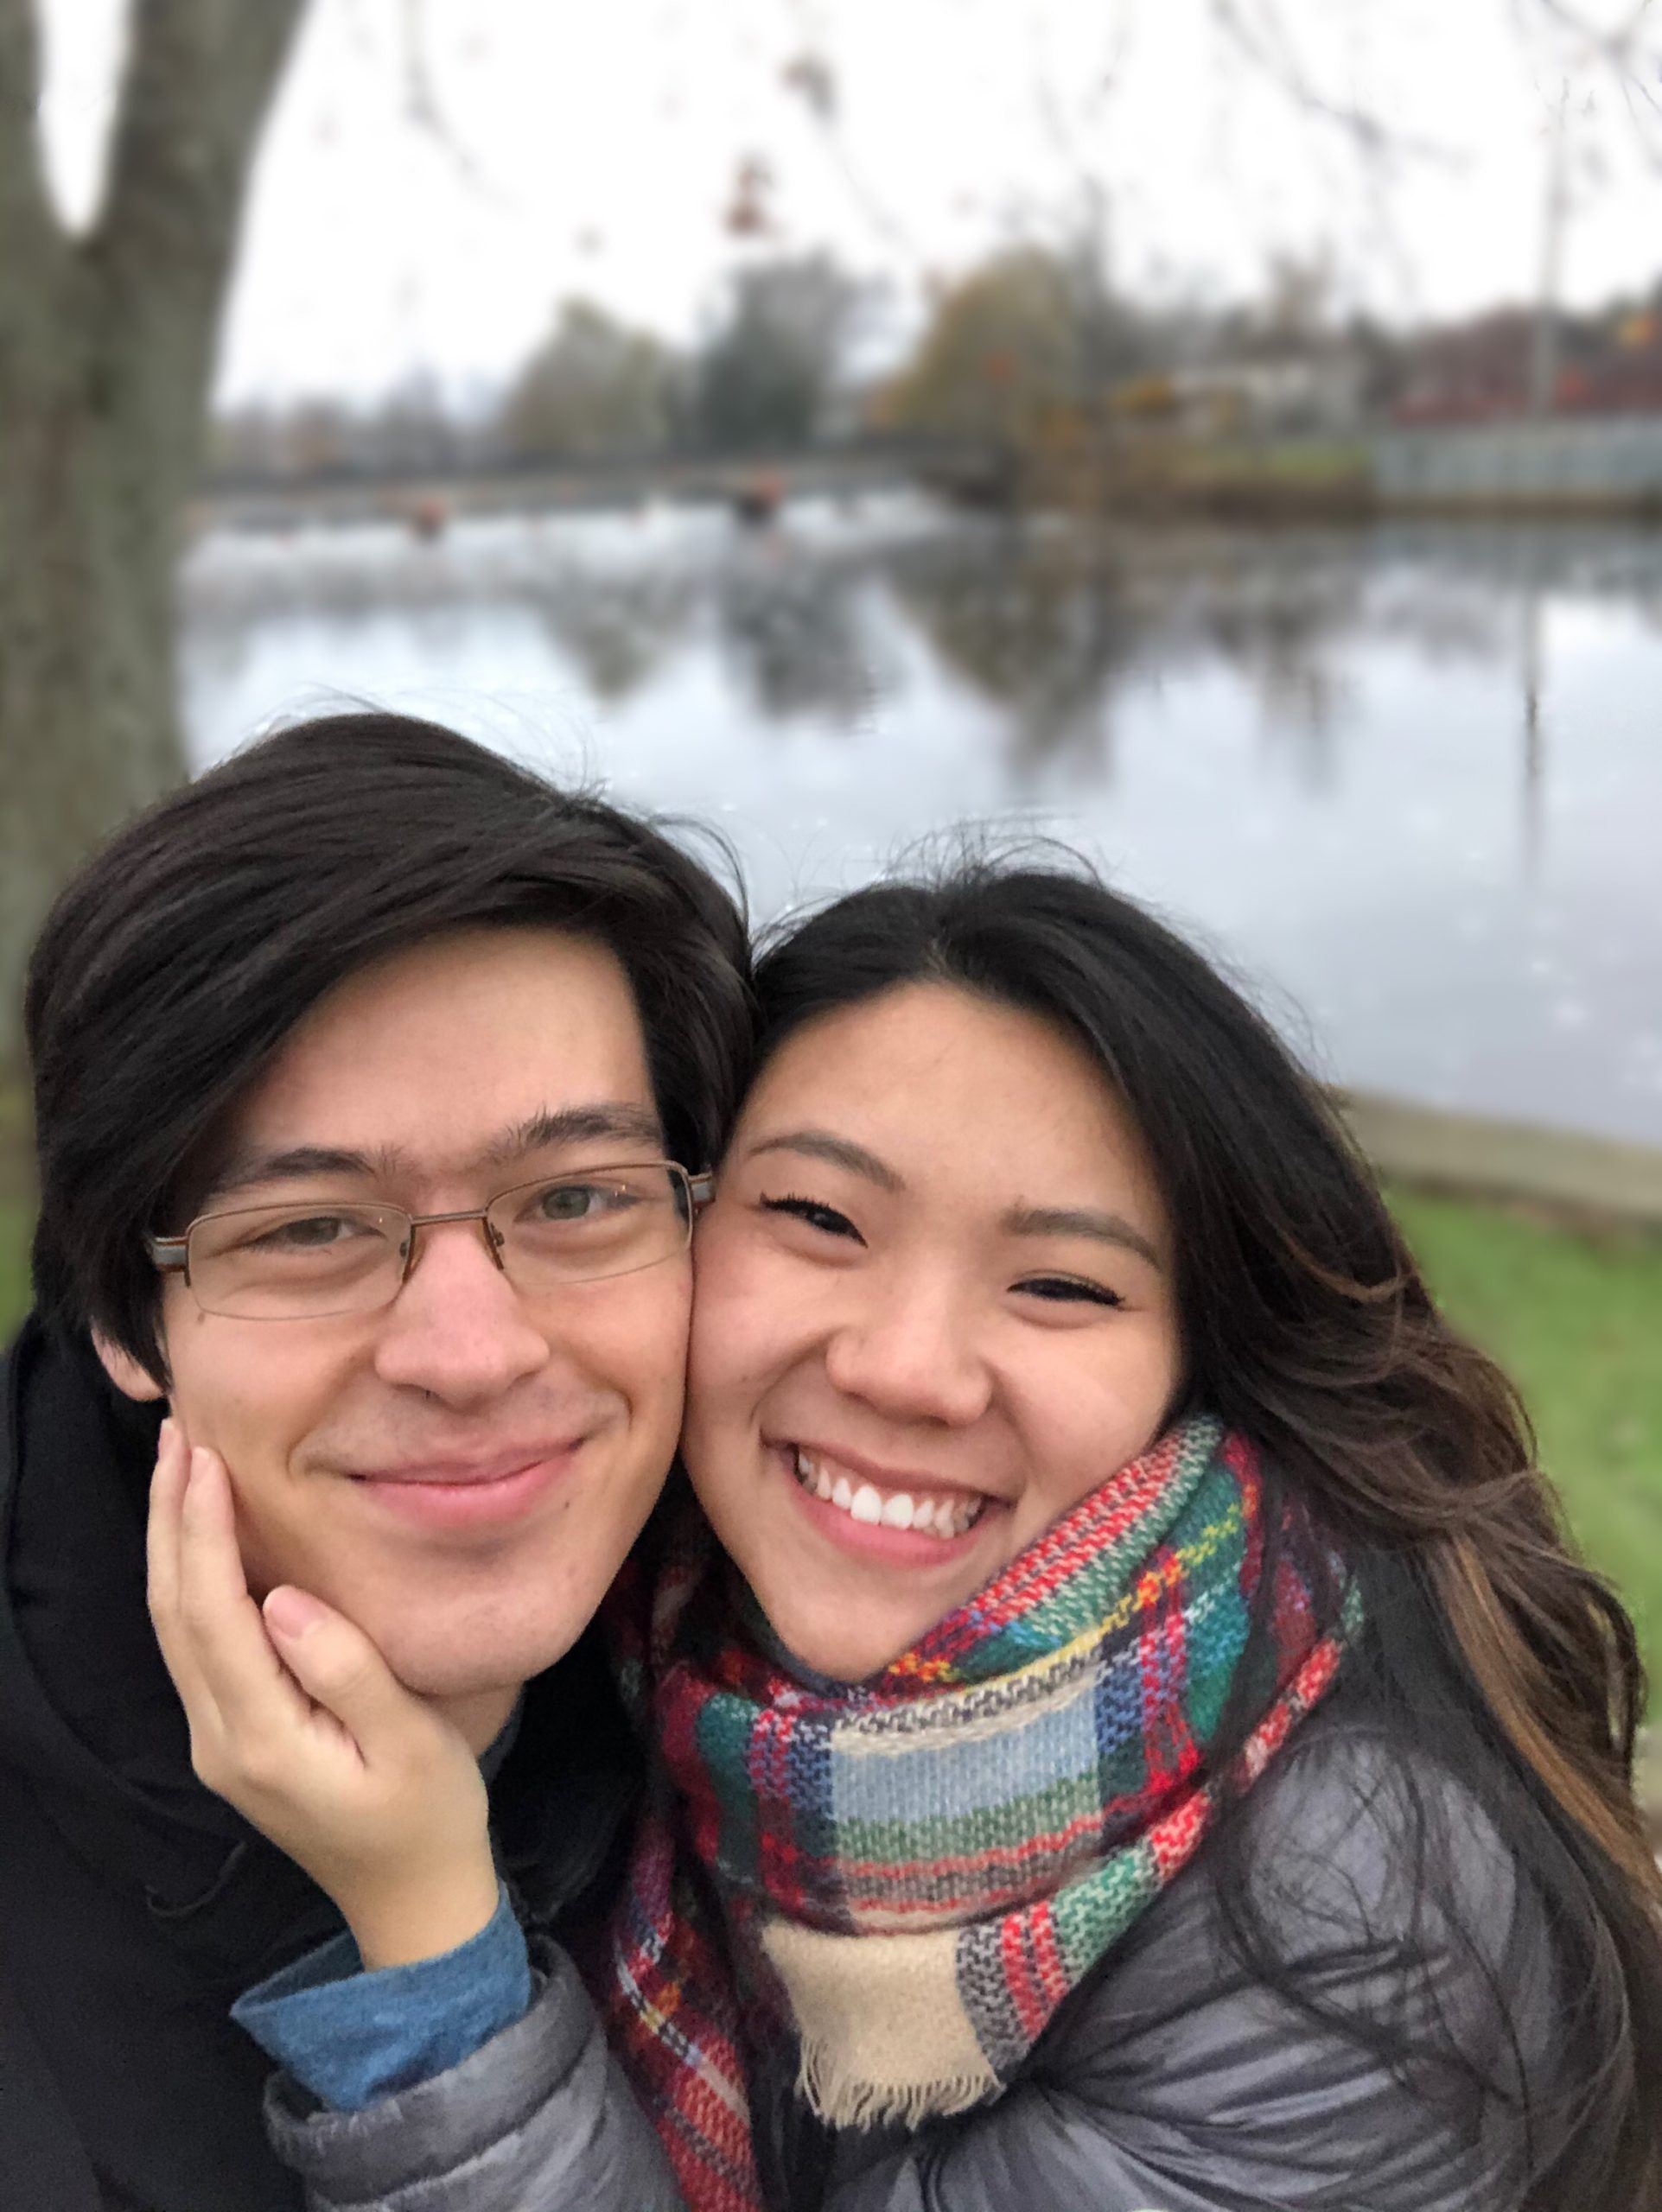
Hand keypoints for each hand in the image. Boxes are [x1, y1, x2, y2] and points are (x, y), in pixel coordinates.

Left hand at [146, 1421, 499, 1968]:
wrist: (413, 1902)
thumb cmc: (429, 1817)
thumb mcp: (411, 1743)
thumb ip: (347, 1670)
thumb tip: (284, 1599)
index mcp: (261, 1737)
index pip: (213, 1613)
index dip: (201, 1529)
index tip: (202, 1454)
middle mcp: (220, 1738)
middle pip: (174, 1611)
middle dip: (169, 1517)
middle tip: (176, 1429)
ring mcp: (218, 1741)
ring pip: (174, 1626)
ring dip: (172, 1541)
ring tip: (176, 1464)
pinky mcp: (233, 1738)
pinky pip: (194, 1644)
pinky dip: (190, 1577)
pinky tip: (202, 1538)